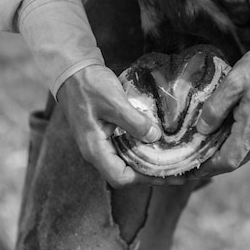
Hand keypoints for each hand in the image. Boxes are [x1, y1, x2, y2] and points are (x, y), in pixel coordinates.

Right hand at [57, 65, 186, 187]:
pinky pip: (127, 148)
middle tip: (177, 172)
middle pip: (126, 173)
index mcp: (94, 149)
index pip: (120, 177)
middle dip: (152, 174)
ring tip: (172, 161)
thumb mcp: (113, 101)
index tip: (166, 174)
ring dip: (149, 163)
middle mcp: (97, 151)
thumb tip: (155, 137)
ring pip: (128, 161)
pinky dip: (143, 149)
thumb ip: (134, 121)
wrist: (72, 69)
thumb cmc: (87, 85)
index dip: (144, 179)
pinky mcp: (107, 134)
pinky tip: (158, 144)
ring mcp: (101, 143)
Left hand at [190, 49, 249, 178]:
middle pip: (236, 161)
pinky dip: (237, 143)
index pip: (227, 161)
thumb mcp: (234, 81)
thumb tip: (203, 130)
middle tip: (191, 159)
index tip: (189, 170)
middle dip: (212, 164)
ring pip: (245, 152)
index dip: (206, 168)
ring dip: (225, 153)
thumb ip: (216, 107)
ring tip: (204, 146)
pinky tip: (224, 133)